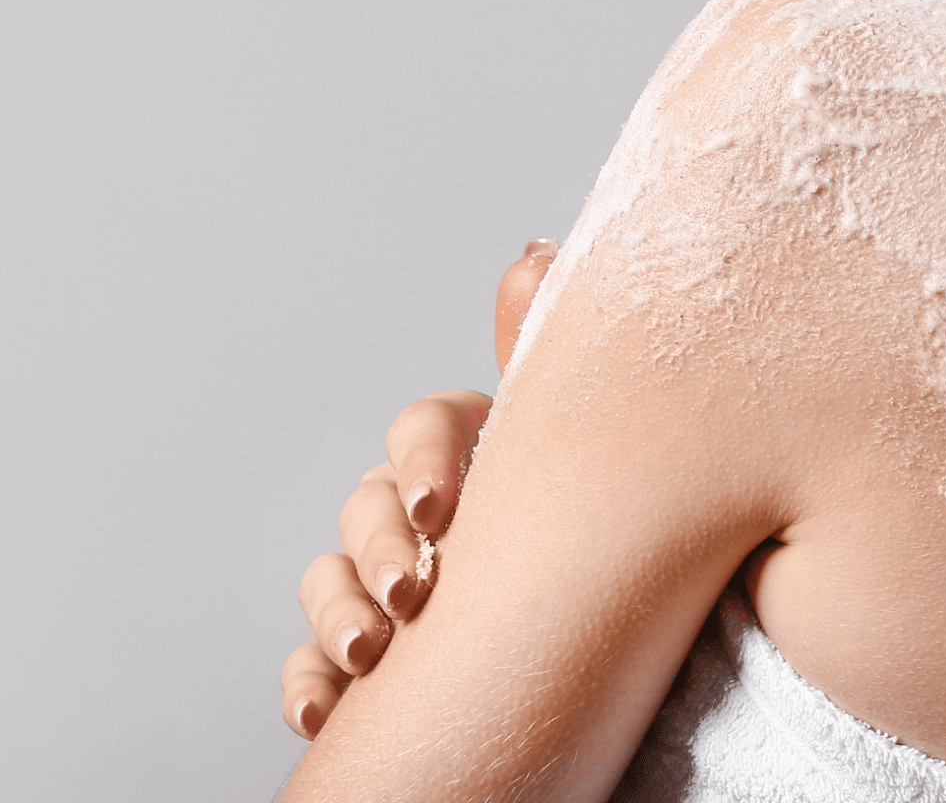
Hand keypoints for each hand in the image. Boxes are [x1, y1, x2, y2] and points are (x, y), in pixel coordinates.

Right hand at [280, 239, 558, 739]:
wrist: (624, 649)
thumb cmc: (601, 523)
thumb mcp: (580, 439)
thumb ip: (546, 354)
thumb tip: (537, 251)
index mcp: (479, 447)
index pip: (427, 425)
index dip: (424, 460)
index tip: (439, 510)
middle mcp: (424, 509)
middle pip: (368, 501)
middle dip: (377, 544)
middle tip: (411, 591)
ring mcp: (392, 582)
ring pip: (330, 578)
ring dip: (338, 610)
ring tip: (370, 653)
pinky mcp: (374, 661)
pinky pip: (313, 664)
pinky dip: (309, 681)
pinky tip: (328, 705)